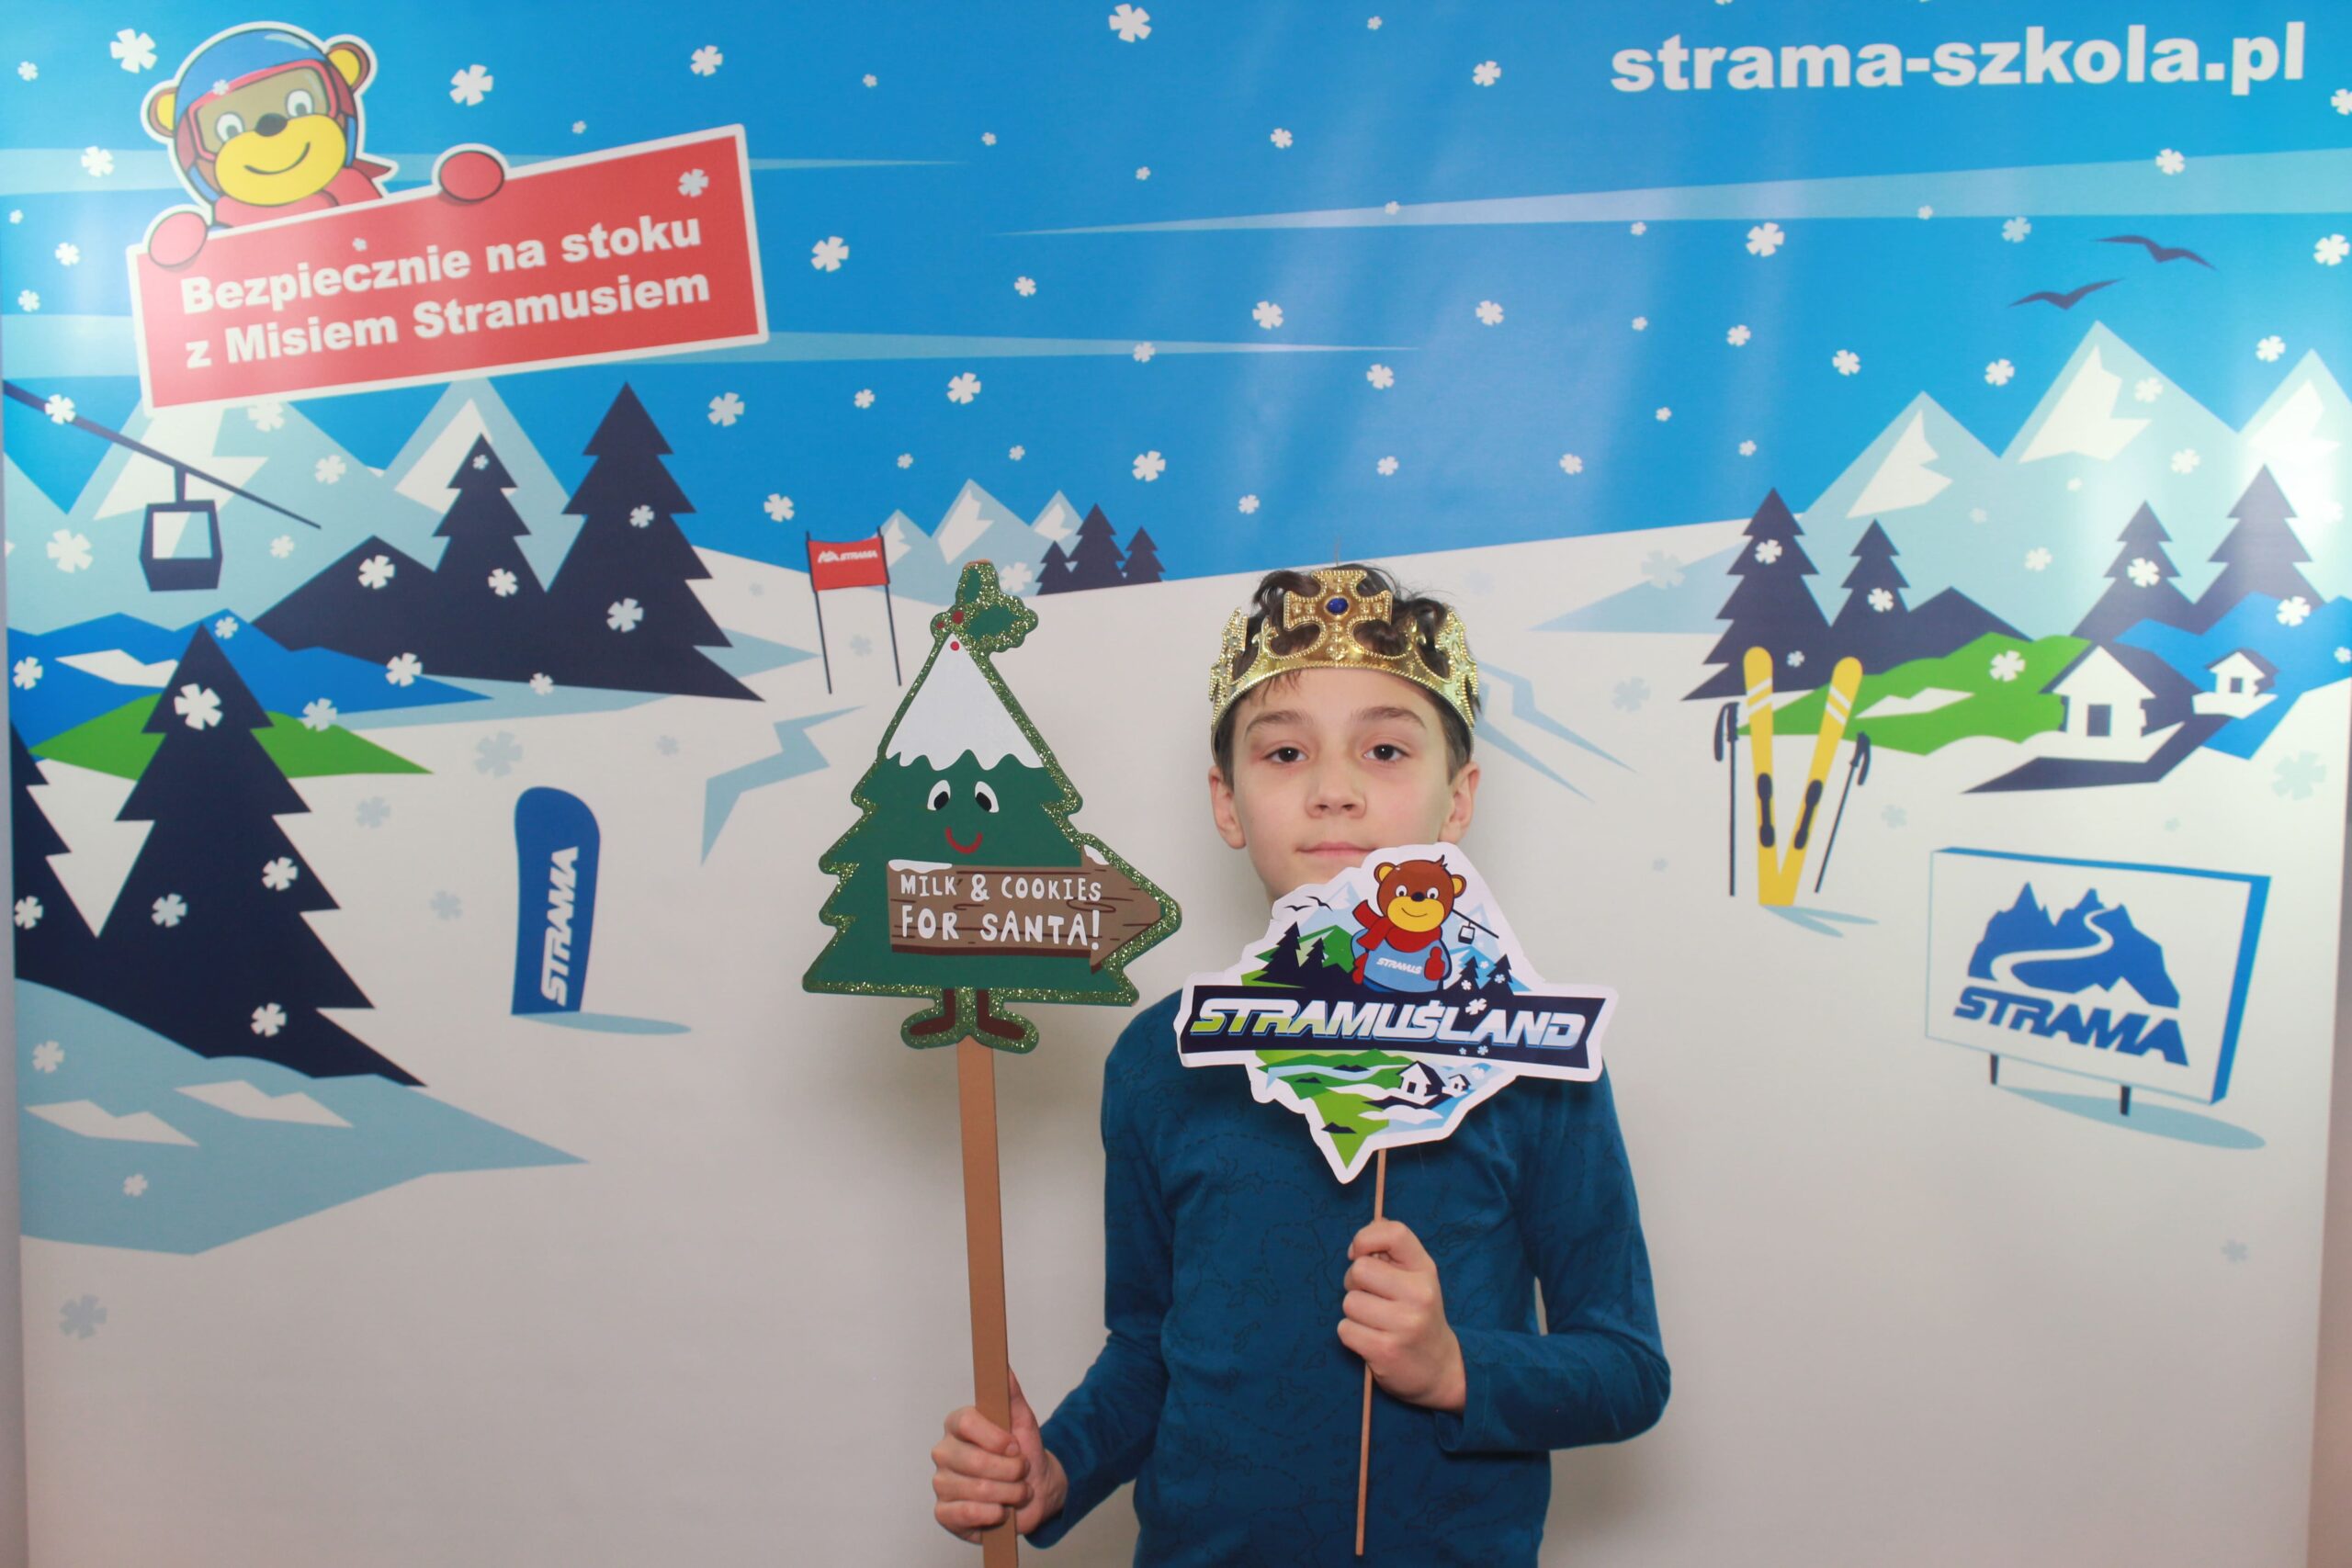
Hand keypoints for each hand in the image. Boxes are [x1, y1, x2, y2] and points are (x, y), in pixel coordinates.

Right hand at [931, 1367, 1067, 1541]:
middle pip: (974, 1460)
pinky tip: (1001, 1511)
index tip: (1015, 1446)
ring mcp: (941, 1482)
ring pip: (976, 1489)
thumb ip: (1011, 1395)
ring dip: (1009, 1494)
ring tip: (1018, 1492)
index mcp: (958, 1425)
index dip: (995, 1438)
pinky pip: (964, 1514)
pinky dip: (991, 1514)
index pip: (966, 1422)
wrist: (1035, 1492)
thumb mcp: (1023, 1422)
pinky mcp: (944, 1512)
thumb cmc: (1023, 1454)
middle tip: (1022, 1472)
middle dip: (1010, 1471)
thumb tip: (1003, 1368)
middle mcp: (944, 1451)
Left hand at [1339, 1218, 1466, 1411]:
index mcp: (1425, 1270)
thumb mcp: (1416, 1278)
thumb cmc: (1418, 1315)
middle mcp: (1419, 1294)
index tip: (1360, 1254)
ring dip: (1354, 1313)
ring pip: (1349, 1302)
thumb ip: (1392, 1252)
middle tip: (1370, 1297)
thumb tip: (1367, 1230)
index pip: (1393, 1233)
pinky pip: (1345, 1330)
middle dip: (1354, 1283)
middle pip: (1359, 1269)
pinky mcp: (1386, 1350)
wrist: (1440, 1369)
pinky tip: (1371, 1339)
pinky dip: (1351, 1334)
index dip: (1366, 1238)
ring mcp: (1404, 1324)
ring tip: (1374, 1321)